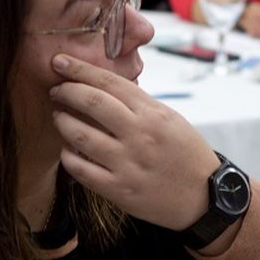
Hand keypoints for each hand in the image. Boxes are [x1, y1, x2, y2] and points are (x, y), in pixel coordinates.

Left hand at [49, 54, 221, 230]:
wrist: (204, 197)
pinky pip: (81, 169)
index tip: (60, 62)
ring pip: (79, 135)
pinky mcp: (119, 190)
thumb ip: (138, 104)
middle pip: (91, 103)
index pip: (110, 82)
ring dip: (62, 122)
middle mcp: (139, 135)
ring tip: (58, 117)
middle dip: (66, 91)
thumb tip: (102, 88)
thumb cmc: (186, 153)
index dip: (80, 69)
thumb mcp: (170, 119)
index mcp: (152, 113)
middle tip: (55, 90)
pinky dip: (67, 155)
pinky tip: (67, 149)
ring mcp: (127, 164)